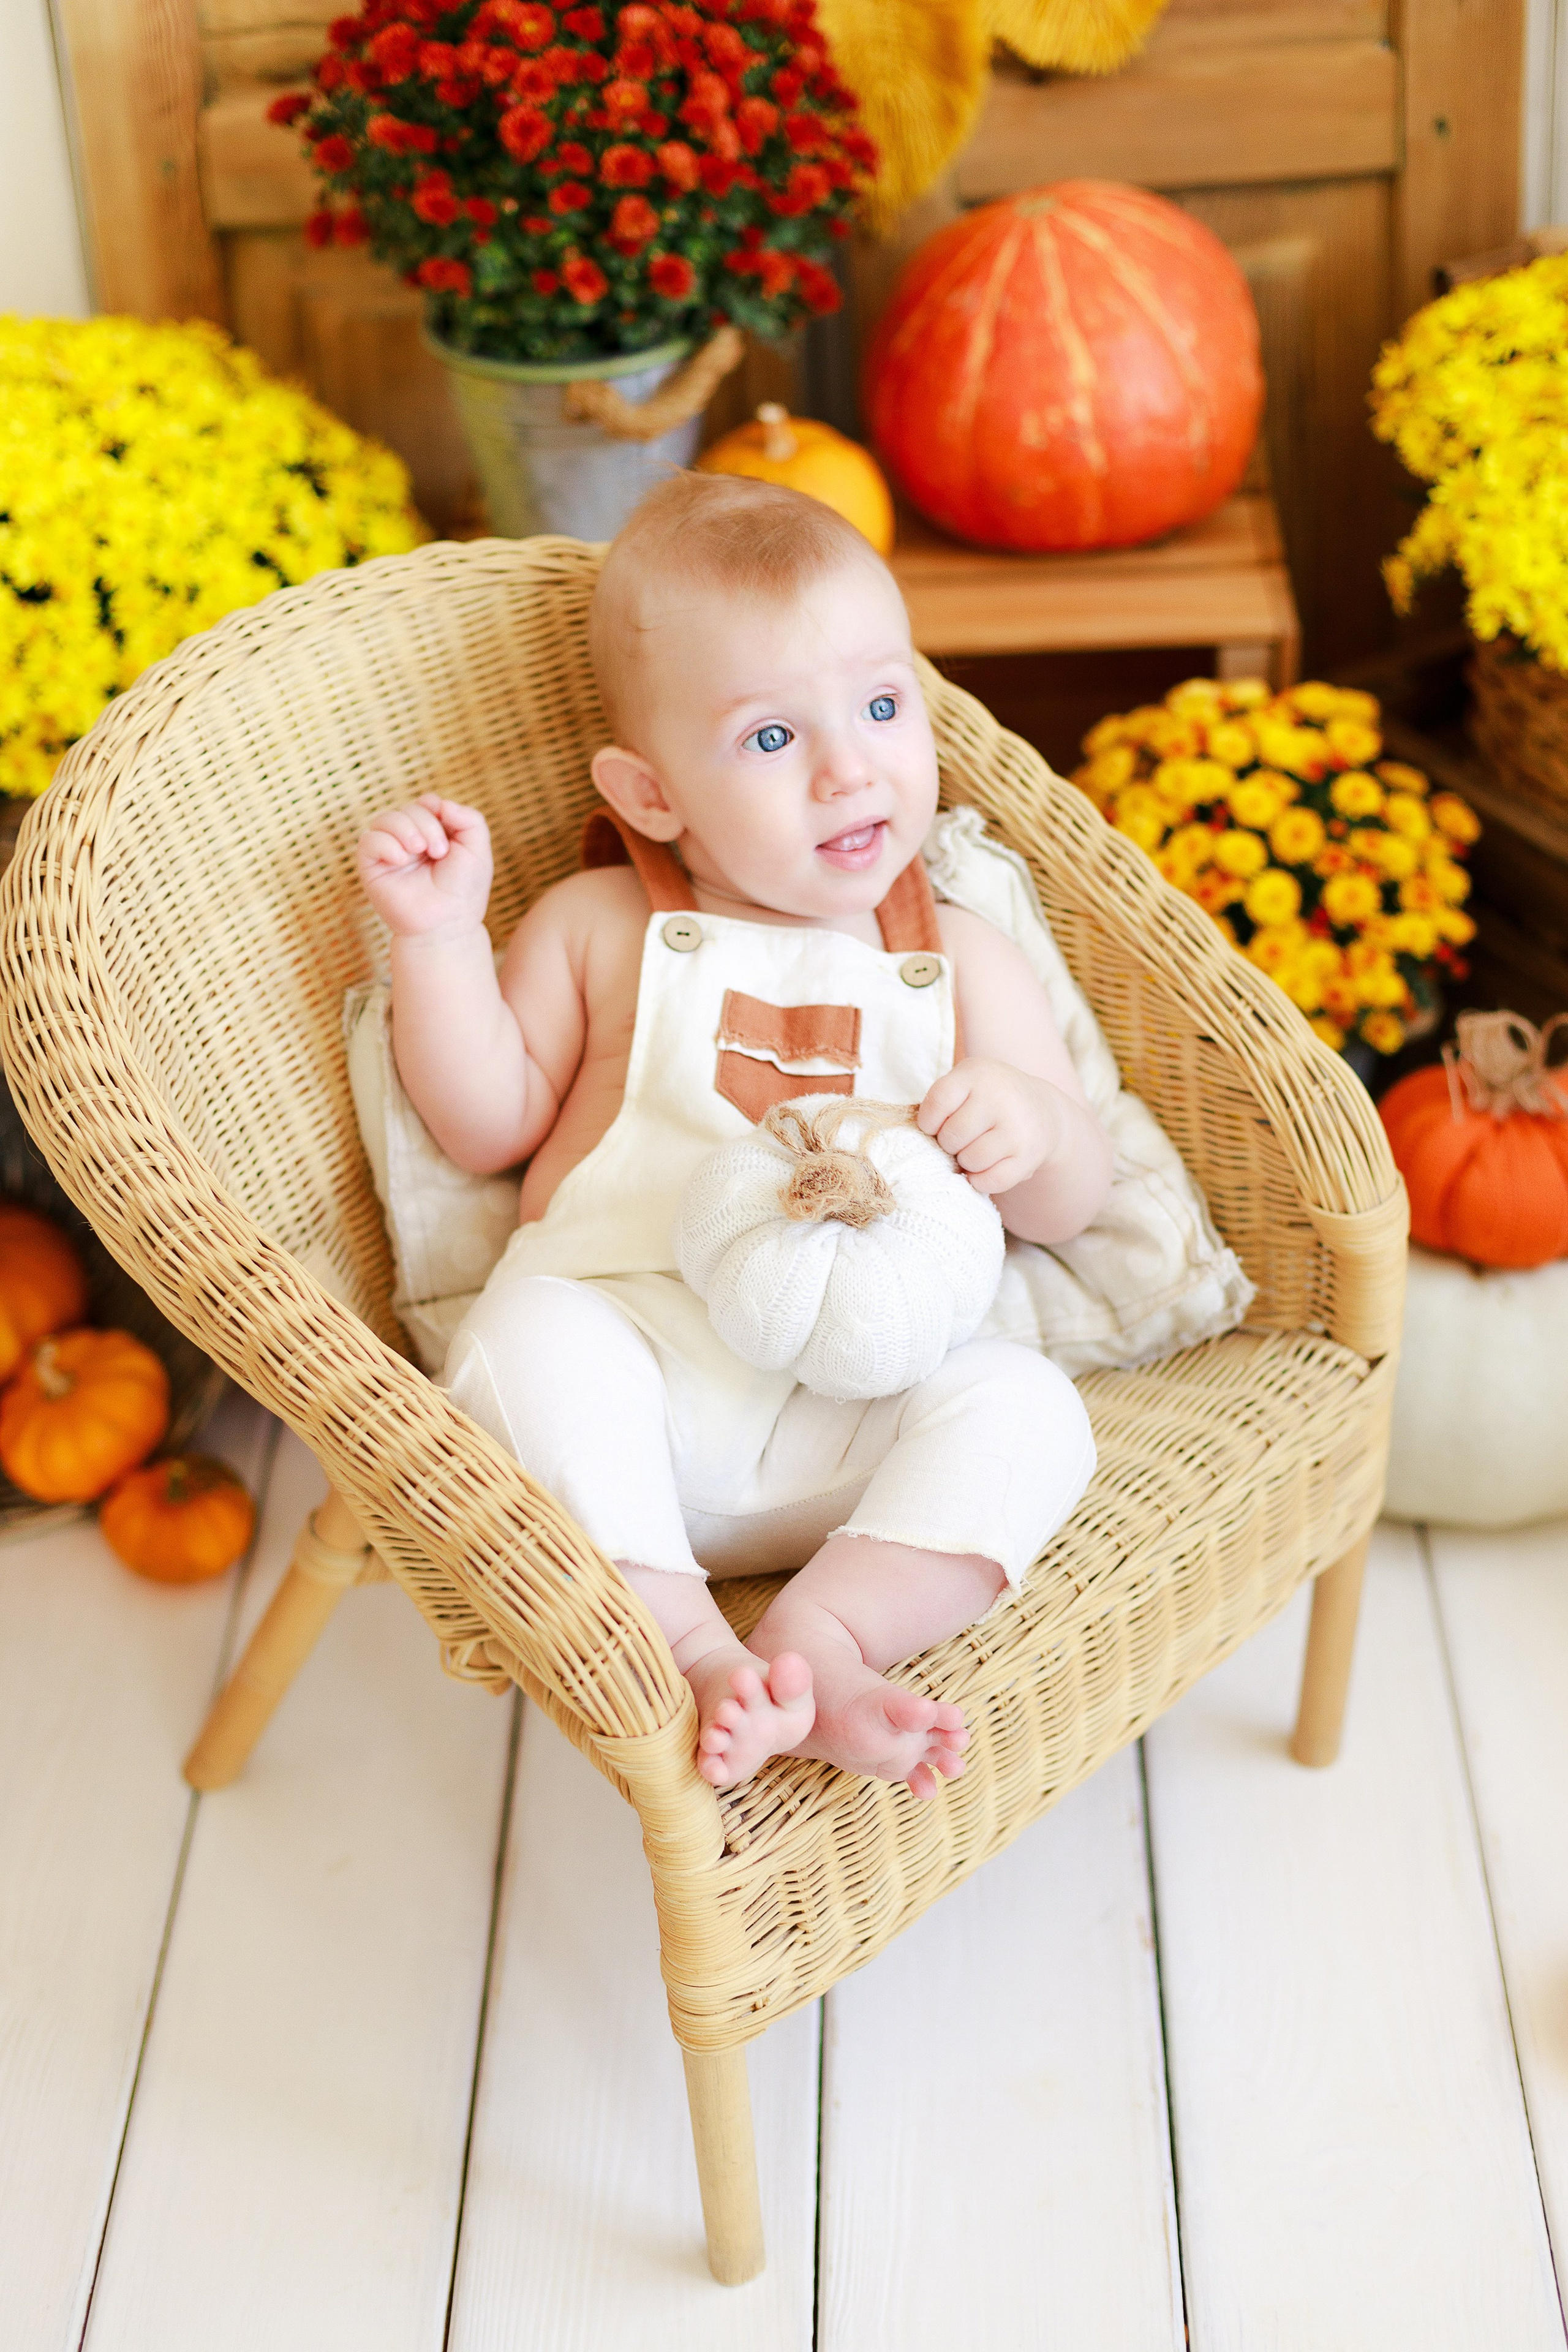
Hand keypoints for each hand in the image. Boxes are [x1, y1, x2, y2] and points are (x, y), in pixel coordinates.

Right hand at [357, 795, 492, 939]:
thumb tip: (441, 803)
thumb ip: (470, 818)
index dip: (435, 808)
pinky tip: (402, 860)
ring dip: (406, 828)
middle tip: (440, 851)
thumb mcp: (477, 850)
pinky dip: (386, 844)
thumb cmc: (463, 890)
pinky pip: (368, 840)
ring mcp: (390, 852)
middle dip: (426, 823)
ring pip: (385, 818)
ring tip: (420, 851)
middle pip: (408, 808)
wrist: (447, 924)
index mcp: (433, 833)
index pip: (426, 802)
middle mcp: (409, 840)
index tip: (449, 835)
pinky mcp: (372, 867)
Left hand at [916, 1057, 1067, 1197]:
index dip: (929, 1121)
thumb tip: (924, 1142)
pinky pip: (990, 1181)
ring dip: (967, 1162)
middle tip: (964, 1137)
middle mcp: (1000, 1097)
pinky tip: (987, 1166)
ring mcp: (1017, 1128)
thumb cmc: (990, 1099)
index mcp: (978, 1073)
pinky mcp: (1028, 1156)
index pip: (938, 1102)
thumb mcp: (967, 1082)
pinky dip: (981, 1180)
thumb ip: (940, 1103)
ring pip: (970, 1161)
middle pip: (951, 1136)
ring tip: (977, 1148)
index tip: (936, 1124)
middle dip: (950, 1143)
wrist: (1043, 1111)